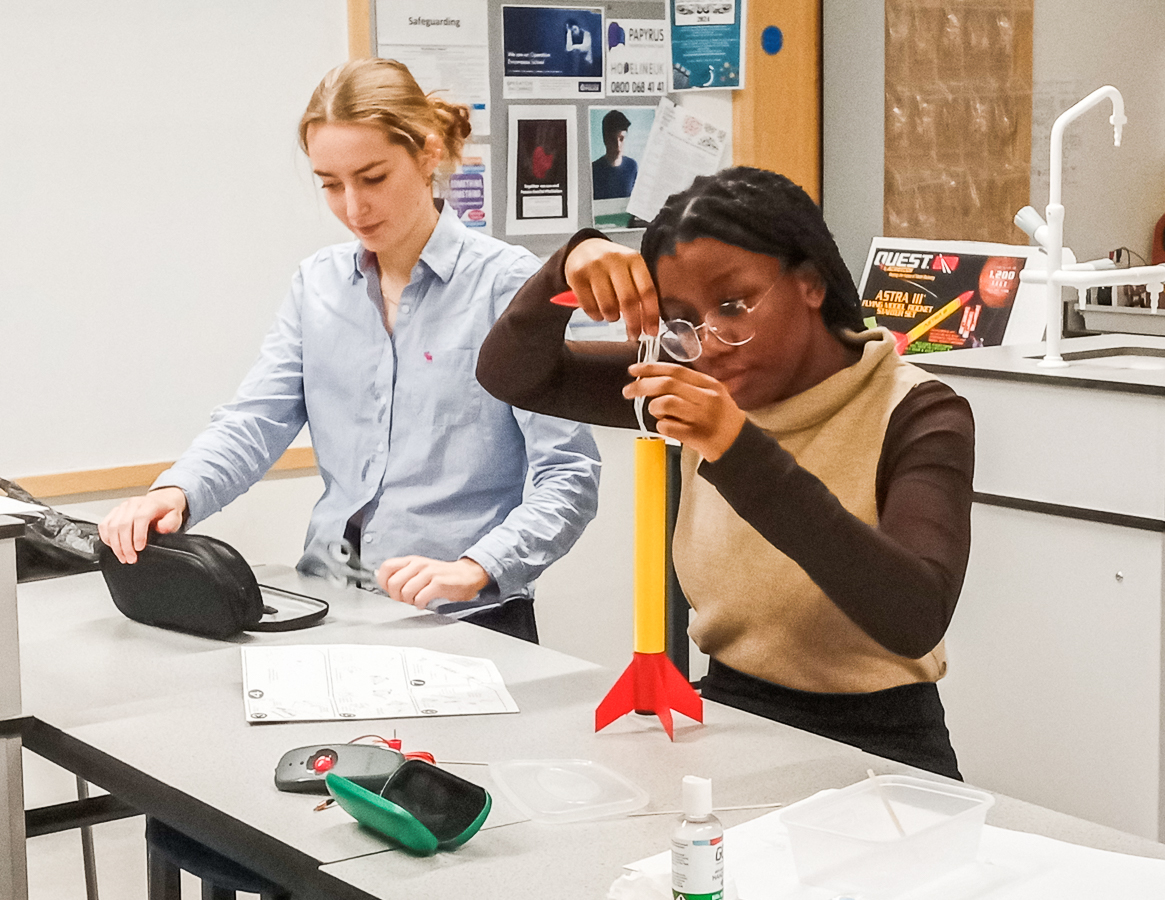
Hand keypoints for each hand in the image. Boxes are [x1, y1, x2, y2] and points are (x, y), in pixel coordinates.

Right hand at [97, 487, 187, 563]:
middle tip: (131, 558)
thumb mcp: (175, 518)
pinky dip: (107, 539)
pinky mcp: (114, 512)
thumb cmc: (167, 512)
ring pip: (111, 526)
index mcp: (149, 504)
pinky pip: (104, 525)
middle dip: (125, 545)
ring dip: (115, 545)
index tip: (139, 548)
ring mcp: (122, 507)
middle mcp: (133, 504)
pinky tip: (114, 547)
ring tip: (123, 557)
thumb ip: (170, 523)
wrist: (161, 503)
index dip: (138, 535)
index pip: (140, 518)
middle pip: (123, 524)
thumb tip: (161, 528)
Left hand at [375, 556, 491, 608]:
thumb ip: (403, 574)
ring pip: (406, 591)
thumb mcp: (420, 570)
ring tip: (416, 600)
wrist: (467, 575)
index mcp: (412, 560)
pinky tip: (424, 603)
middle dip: (396, 596)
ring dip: (409, 601)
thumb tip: (383, 581)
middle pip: (394, 582)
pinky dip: (420, 604)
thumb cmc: (441, 575)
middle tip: (405, 599)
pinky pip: (420, 597)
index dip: (384, 582)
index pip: (386, 567)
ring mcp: (429, 573)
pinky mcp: (439, 583)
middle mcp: (419, 564)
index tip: (391, 589)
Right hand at [564, 238, 659, 339]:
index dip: (651, 315)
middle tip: (634, 334)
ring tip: (612, 315)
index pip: (647, 291)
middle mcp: (615, 261)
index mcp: (634, 259)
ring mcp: (594, 268)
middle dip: (633, 323)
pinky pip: (589, 307)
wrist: (583, 250)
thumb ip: (639, 291)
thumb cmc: (611, 265)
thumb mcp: (629, 270)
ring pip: (608, 306)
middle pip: (629, 300)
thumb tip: (648, 323)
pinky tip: (598, 311)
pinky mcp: (577, 276)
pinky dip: (596, 316)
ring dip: (612, 318)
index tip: (651, 331)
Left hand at [624, 362, 745, 460]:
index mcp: (709, 384)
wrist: (737, 444)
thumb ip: (687, 385)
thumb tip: (652, 378)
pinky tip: (670, 427)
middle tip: (628, 391)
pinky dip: (661, 426)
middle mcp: (706, 398)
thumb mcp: (711, 394)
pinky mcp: (695, 436)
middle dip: (641, 386)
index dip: (651, 368)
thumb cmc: (719, 418)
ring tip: (660, 414)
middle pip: (666, 384)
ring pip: (664, 404)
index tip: (634, 370)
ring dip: (654, 408)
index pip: (675, 370)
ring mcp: (701, 417)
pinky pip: (666, 426)